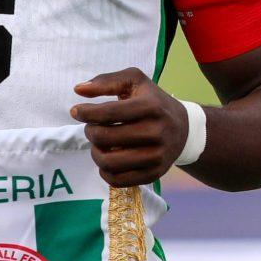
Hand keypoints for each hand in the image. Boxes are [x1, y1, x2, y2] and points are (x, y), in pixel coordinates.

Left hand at [72, 70, 190, 187]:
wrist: (185, 129)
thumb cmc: (153, 101)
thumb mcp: (135, 81)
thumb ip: (106, 81)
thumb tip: (78, 90)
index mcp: (151, 106)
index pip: (109, 113)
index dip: (86, 113)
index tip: (76, 112)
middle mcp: (156, 132)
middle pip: (105, 138)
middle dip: (90, 132)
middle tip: (92, 128)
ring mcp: (156, 156)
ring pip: (108, 162)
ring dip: (95, 152)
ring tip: (99, 144)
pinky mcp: (154, 174)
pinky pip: (117, 180)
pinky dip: (104, 171)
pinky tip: (108, 158)